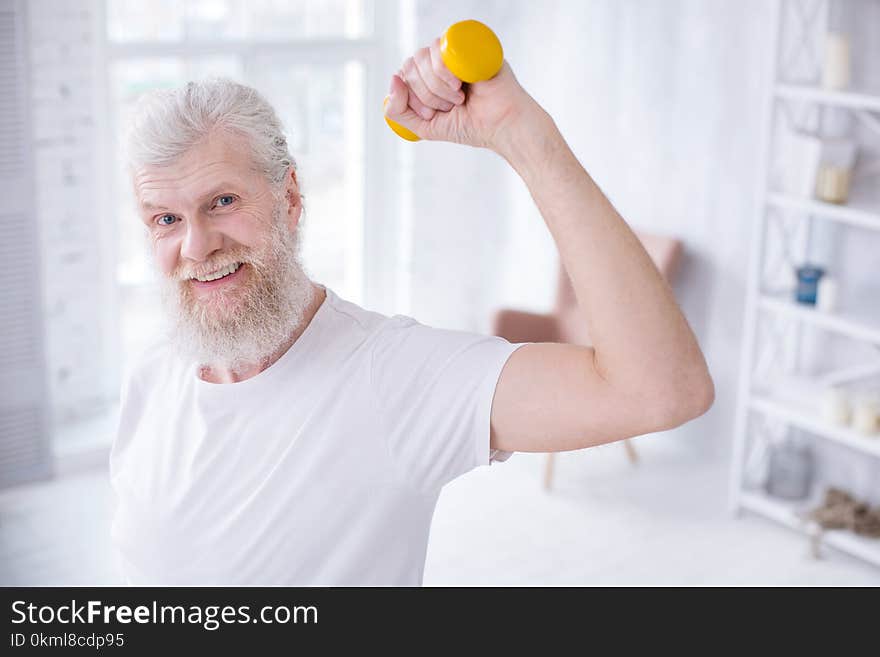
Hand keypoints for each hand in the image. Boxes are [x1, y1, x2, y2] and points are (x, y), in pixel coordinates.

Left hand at [384, 37, 537, 151]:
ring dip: (436, 86)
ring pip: (422, 56)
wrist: (504, 126)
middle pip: (410, 65)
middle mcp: (439, 63)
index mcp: (429, 79)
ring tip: (458, 99)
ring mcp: (453, 53)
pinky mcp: (468, 46)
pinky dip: (443, 70)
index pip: (403, 75)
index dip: (411, 97)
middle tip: (449, 107)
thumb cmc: (472, 127)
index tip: (431, 113)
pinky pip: (440, 46)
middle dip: (426, 94)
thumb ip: (399, 112)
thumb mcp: (426, 127)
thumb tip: (393, 80)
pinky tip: (459, 84)